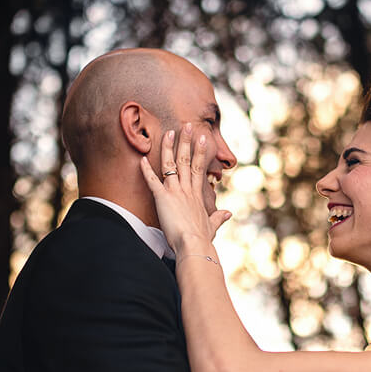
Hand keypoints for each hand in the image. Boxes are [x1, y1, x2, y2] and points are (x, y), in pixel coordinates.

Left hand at [140, 123, 231, 252]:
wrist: (194, 246)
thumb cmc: (202, 239)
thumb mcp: (212, 226)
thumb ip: (219, 217)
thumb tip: (228, 213)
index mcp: (197, 195)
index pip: (198, 168)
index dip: (200, 152)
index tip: (202, 138)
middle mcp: (187, 189)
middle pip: (186, 160)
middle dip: (186, 142)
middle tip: (187, 125)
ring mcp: (175, 192)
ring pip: (171, 165)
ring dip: (169, 147)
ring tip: (169, 132)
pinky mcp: (163, 199)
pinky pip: (153, 181)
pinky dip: (146, 170)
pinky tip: (142, 158)